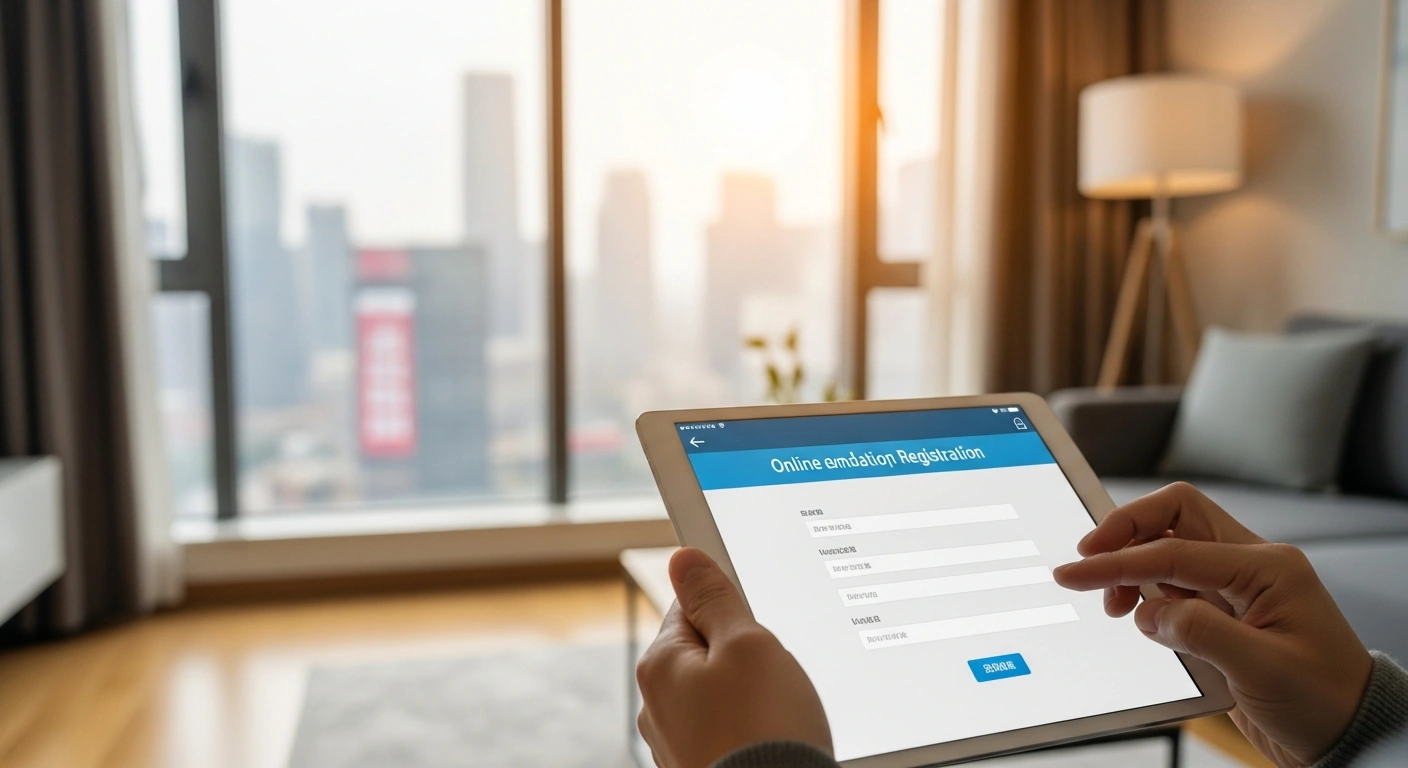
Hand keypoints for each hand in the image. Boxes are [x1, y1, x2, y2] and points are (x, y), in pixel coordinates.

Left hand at [636, 547, 831, 767]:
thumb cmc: (764, 729)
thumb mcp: (747, 644)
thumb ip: (715, 599)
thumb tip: (684, 559)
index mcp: (659, 666)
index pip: (688, 607)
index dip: (730, 607)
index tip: (756, 619)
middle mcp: (657, 707)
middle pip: (706, 653)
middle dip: (744, 656)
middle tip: (774, 671)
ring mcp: (678, 744)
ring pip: (721, 696)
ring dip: (752, 697)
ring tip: (779, 713)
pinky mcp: (702, 767)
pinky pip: (730, 731)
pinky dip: (753, 730)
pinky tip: (774, 738)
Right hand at [1053, 482, 1372, 767]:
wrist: (1349, 736)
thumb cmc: (1324, 702)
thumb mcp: (1262, 669)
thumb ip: (1200, 632)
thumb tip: (1148, 611)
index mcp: (1267, 567)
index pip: (1173, 549)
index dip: (1116, 561)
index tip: (1072, 573)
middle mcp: (1252, 566)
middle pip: (1174, 516)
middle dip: (1125, 533)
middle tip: (1087, 562)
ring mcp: (1239, 587)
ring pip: (1170, 545)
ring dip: (1133, 564)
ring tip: (1116, 605)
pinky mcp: (1227, 612)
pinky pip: (1175, 580)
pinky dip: (1147, 589)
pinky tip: (1140, 615)